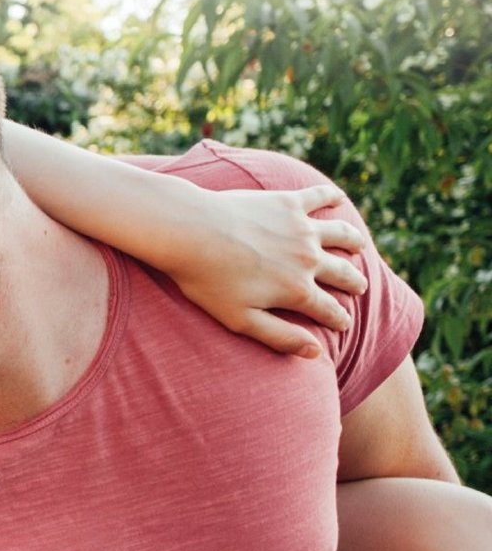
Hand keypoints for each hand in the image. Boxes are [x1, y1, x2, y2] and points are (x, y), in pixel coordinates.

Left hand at [170, 184, 368, 358]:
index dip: (339, 319)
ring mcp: (301, 228)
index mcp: (297, 290)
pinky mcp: (287, 202)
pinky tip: (337, 200)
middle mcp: (308, 259)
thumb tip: (317, 354)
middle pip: (341, 273)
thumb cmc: (207, 281)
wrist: (190, 233)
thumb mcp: (241, 320)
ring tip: (359, 246)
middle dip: (354, 283)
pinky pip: (318, 197)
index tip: (345, 324)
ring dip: (353, 242)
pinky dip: (332, 197)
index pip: (328, 309)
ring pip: (340, 235)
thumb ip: (280, 337)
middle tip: (360, 287)